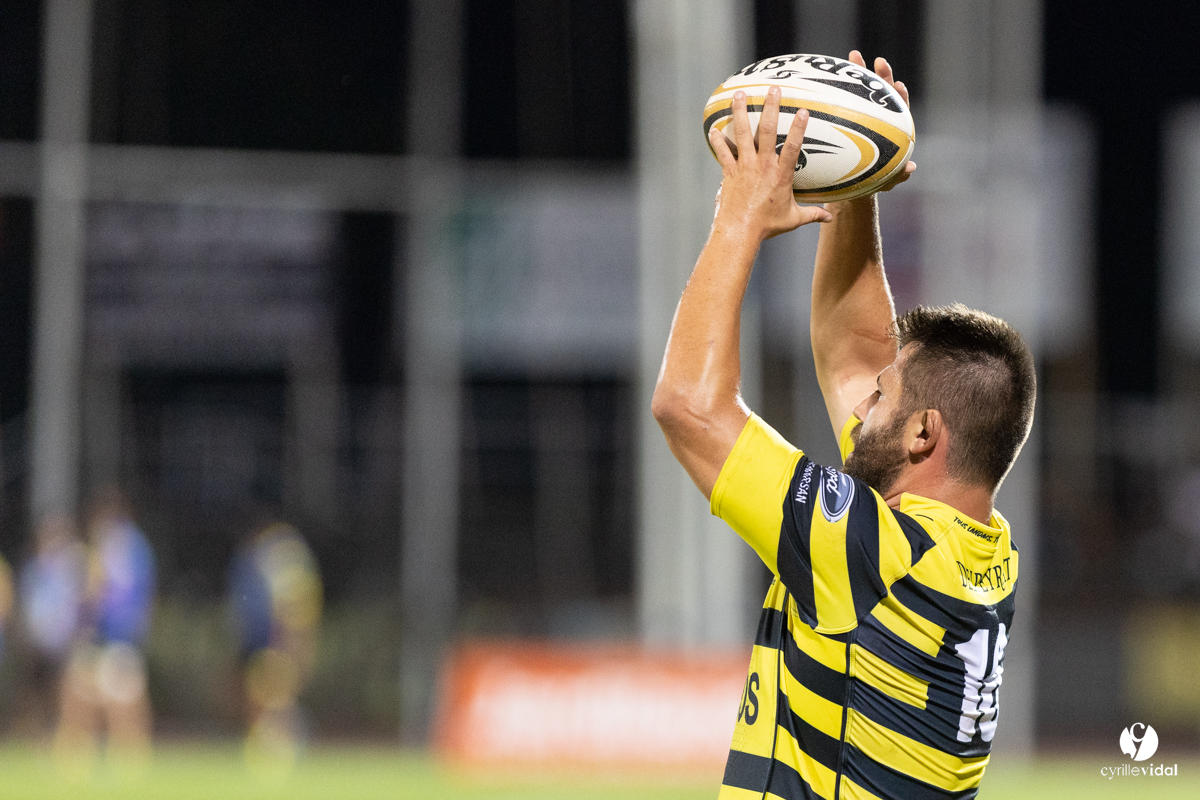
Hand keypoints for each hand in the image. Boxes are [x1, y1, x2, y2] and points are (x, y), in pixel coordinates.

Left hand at [708, 87, 832, 241]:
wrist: (740, 232)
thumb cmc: (767, 226)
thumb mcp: (793, 219)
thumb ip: (813, 214)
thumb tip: (830, 218)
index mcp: (781, 175)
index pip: (793, 146)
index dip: (798, 127)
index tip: (802, 109)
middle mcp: (762, 166)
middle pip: (766, 130)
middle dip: (770, 107)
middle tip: (772, 89)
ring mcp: (744, 167)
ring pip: (741, 134)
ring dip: (740, 112)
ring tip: (739, 95)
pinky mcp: (729, 172)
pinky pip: (723, 152)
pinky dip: (718, 141)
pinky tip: (714, 129)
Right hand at [846, 50, 915, 193]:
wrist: (853, 181)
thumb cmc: (873, 181)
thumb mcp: (886, 181)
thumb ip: (898, 176)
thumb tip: (910, 169)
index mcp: (892, 129)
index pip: (900, 108)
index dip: (900, 97)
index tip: (898, 86)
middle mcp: (879, 118)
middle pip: (883, 93)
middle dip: (882, 75)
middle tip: (878, 62)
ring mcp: (860, 115)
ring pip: (861, 92)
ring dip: (858, 72)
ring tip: (852, 55)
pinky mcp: (844, 117)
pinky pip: (841, 101)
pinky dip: (836, 89)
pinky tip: (825, 77)